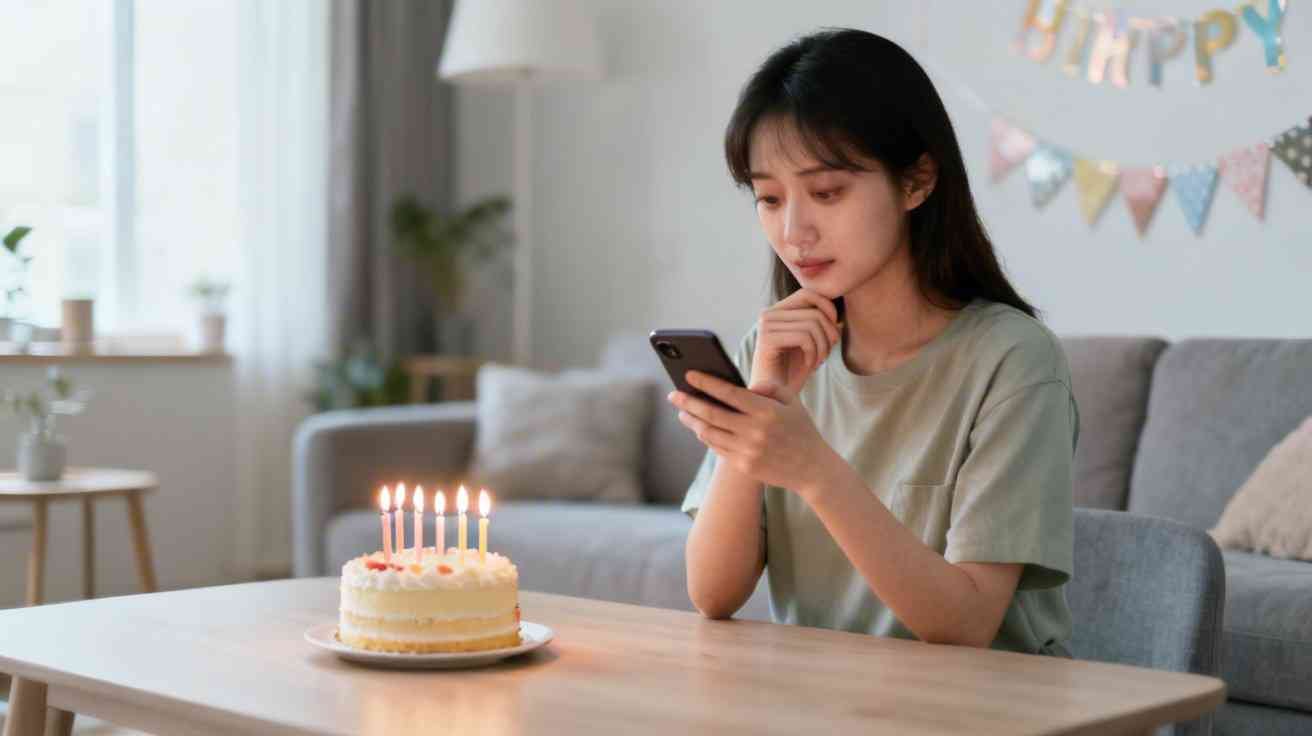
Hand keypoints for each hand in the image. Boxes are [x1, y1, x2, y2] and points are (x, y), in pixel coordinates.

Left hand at [667, 369, 838, 494]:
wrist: (812, 469)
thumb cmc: (800, 429)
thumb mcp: (792, 401)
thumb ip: (769, 387)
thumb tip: (743, 385)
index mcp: (766, 410)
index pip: (729, 393)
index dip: (706, 383)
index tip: (689, 375)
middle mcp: (755, 431)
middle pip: (711, 414)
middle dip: (688, 402)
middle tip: (673, 394)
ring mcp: (747, 451)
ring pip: (709, 433)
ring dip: (692, 421)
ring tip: (683, 411)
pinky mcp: (743, 466)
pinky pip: (717, 448)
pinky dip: (705, 436)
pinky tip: (699, 427)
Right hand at [750, 288, 840, 395]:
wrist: (775, 399)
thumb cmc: (792, 371)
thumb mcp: (809, 341)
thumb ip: (816, 321)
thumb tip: (835, 307)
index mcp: (777, 311)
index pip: (809, 293)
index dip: (828, 308)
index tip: (834, 331)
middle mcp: (768, 314)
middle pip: (815, 311)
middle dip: (830, 334)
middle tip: (826, 354)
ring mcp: (765, 326)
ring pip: (812, 324)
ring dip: (823, 347)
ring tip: (818, 362)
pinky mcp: (767, 340)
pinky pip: (804, 337)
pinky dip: (814, 353)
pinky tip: (810, 366)